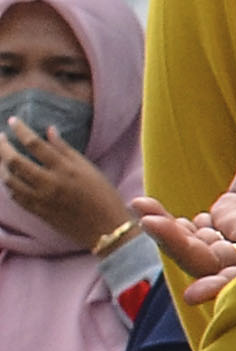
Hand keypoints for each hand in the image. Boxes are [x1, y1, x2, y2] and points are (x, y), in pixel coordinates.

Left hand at [0, 120, 125, 249]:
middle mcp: (49, 183)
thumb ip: (66, 149)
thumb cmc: (104, 197)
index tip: (13, 121)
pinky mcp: (38, 212)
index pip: (35, 144)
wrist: (108, 230)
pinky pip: (15, 196)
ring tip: (3, 158)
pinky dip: (10, 185)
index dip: (20, 130)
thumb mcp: (89, 169)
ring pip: (10, 180)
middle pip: (14, 161)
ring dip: (2, 166)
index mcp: (65, 169)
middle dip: (3, 147)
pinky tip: (11, 178)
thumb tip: (49, 131)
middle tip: (0, 139)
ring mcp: (41, 199)